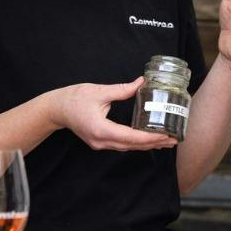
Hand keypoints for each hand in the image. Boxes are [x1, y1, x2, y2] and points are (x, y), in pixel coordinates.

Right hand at [49, 79, 177, 150]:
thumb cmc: (74, 98)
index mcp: (101, 129)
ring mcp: (100, 144)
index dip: (150, 138)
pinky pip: (122, 145)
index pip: (131, 137)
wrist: (56, 108)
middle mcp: (102, 140)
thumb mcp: (99, 91)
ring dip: (147, 145)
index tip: (166, 136)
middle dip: (154, 143)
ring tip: (166, 141)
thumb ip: (122, 89)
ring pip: (128, 147)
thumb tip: (142, 83)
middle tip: (174, 139)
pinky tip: (148, 140)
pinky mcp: (100, 141)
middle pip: (132, 145)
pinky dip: (137, 143)